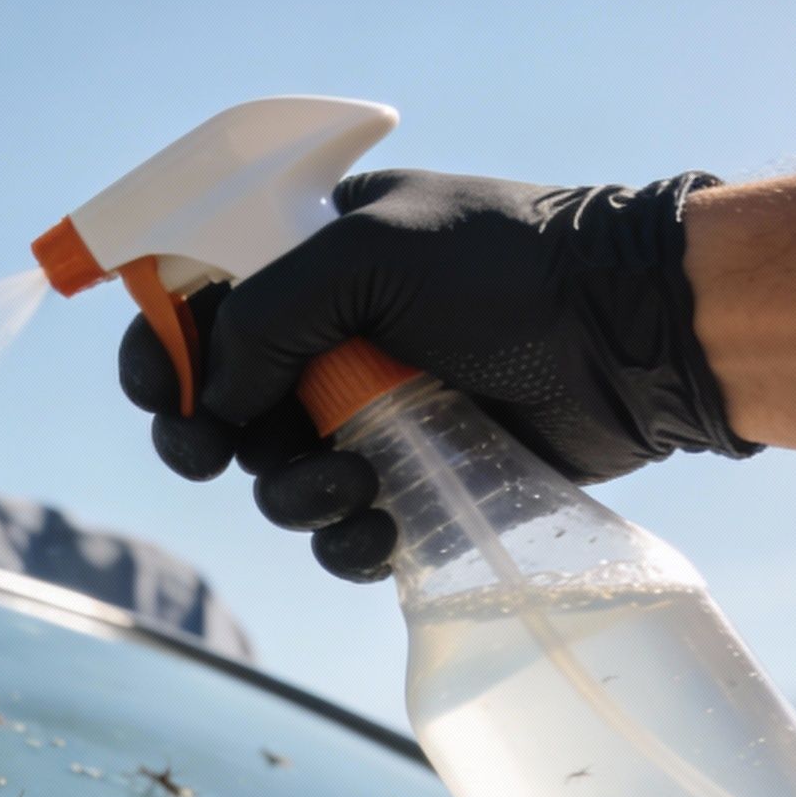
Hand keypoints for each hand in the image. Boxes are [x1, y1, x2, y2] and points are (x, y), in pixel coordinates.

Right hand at [119, 169, 755, 581]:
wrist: (633, 334)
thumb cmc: (508, 270)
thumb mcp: (370, 252)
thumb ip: (269, 313)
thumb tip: (216, 399)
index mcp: (305, 261)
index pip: (195, 307)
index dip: (162, 354)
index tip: (166, 393)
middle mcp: (326, 340)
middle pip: (219, 409)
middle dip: (205, 440)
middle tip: (212, 456)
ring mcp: (368, 414)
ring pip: (275, 480)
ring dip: (289, 496)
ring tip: (351, 484)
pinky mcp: (413, 481)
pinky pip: (341, 533)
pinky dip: (344, 543)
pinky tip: (382, 531)